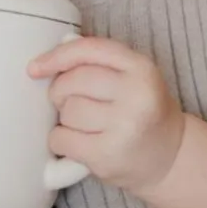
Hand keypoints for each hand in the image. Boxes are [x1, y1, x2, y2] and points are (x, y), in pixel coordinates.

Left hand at [28, 37, 184, 190]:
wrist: (170, 157)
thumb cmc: (143, 111)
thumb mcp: (134, 77)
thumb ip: (100, 61)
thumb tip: (53, 55)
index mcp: (141, 68)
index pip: (89, 50)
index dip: (57, 56)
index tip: (36, 66)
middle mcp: (136, 94)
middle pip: (72, 81)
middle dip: (61, 92)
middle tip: (71, 102)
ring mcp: (123, 126)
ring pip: (67, 111)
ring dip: (66, 119)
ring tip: (85, 125)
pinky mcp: (107, 155)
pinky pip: (62, 139)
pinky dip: (61, 140)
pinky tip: (78, 142)